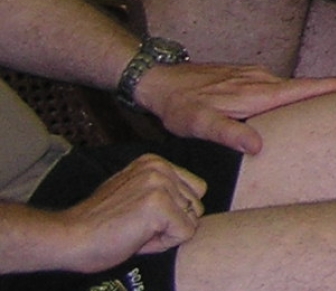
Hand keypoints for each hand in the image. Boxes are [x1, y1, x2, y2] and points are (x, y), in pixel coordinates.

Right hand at [8, 154, 205, 271]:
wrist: (68, 238)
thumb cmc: (99, 226)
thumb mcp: (133, 194)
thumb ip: (162, 191)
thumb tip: (194, 204)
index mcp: (155, 162)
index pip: (194, 191)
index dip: (171, 213)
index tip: (139, 217)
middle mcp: (160, 167)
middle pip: (196, 206)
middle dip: (171, 223)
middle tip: (136, 226)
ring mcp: (160, 183)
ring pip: (191, 220)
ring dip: (166, 233)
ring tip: (135, 231)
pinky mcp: (159, 204)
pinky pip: (184, 234)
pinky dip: (163, 244)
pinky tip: (137, 238)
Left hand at [130, 61, 335, 153]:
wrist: (158, 79)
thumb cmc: (178, 104)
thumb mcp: (198, 123)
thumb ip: (228, 132)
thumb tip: (258, 145)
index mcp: (255, 92)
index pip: (301, 89)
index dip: (329, 88)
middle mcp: (259, 79)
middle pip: (302, 86)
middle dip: (329, 90)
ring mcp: (252, 75)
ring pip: (287, 86)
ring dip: (309, 93)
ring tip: (329, 102)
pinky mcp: (243, 75)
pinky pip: (273, 85)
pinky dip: (288, 92)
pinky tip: (287, 100)